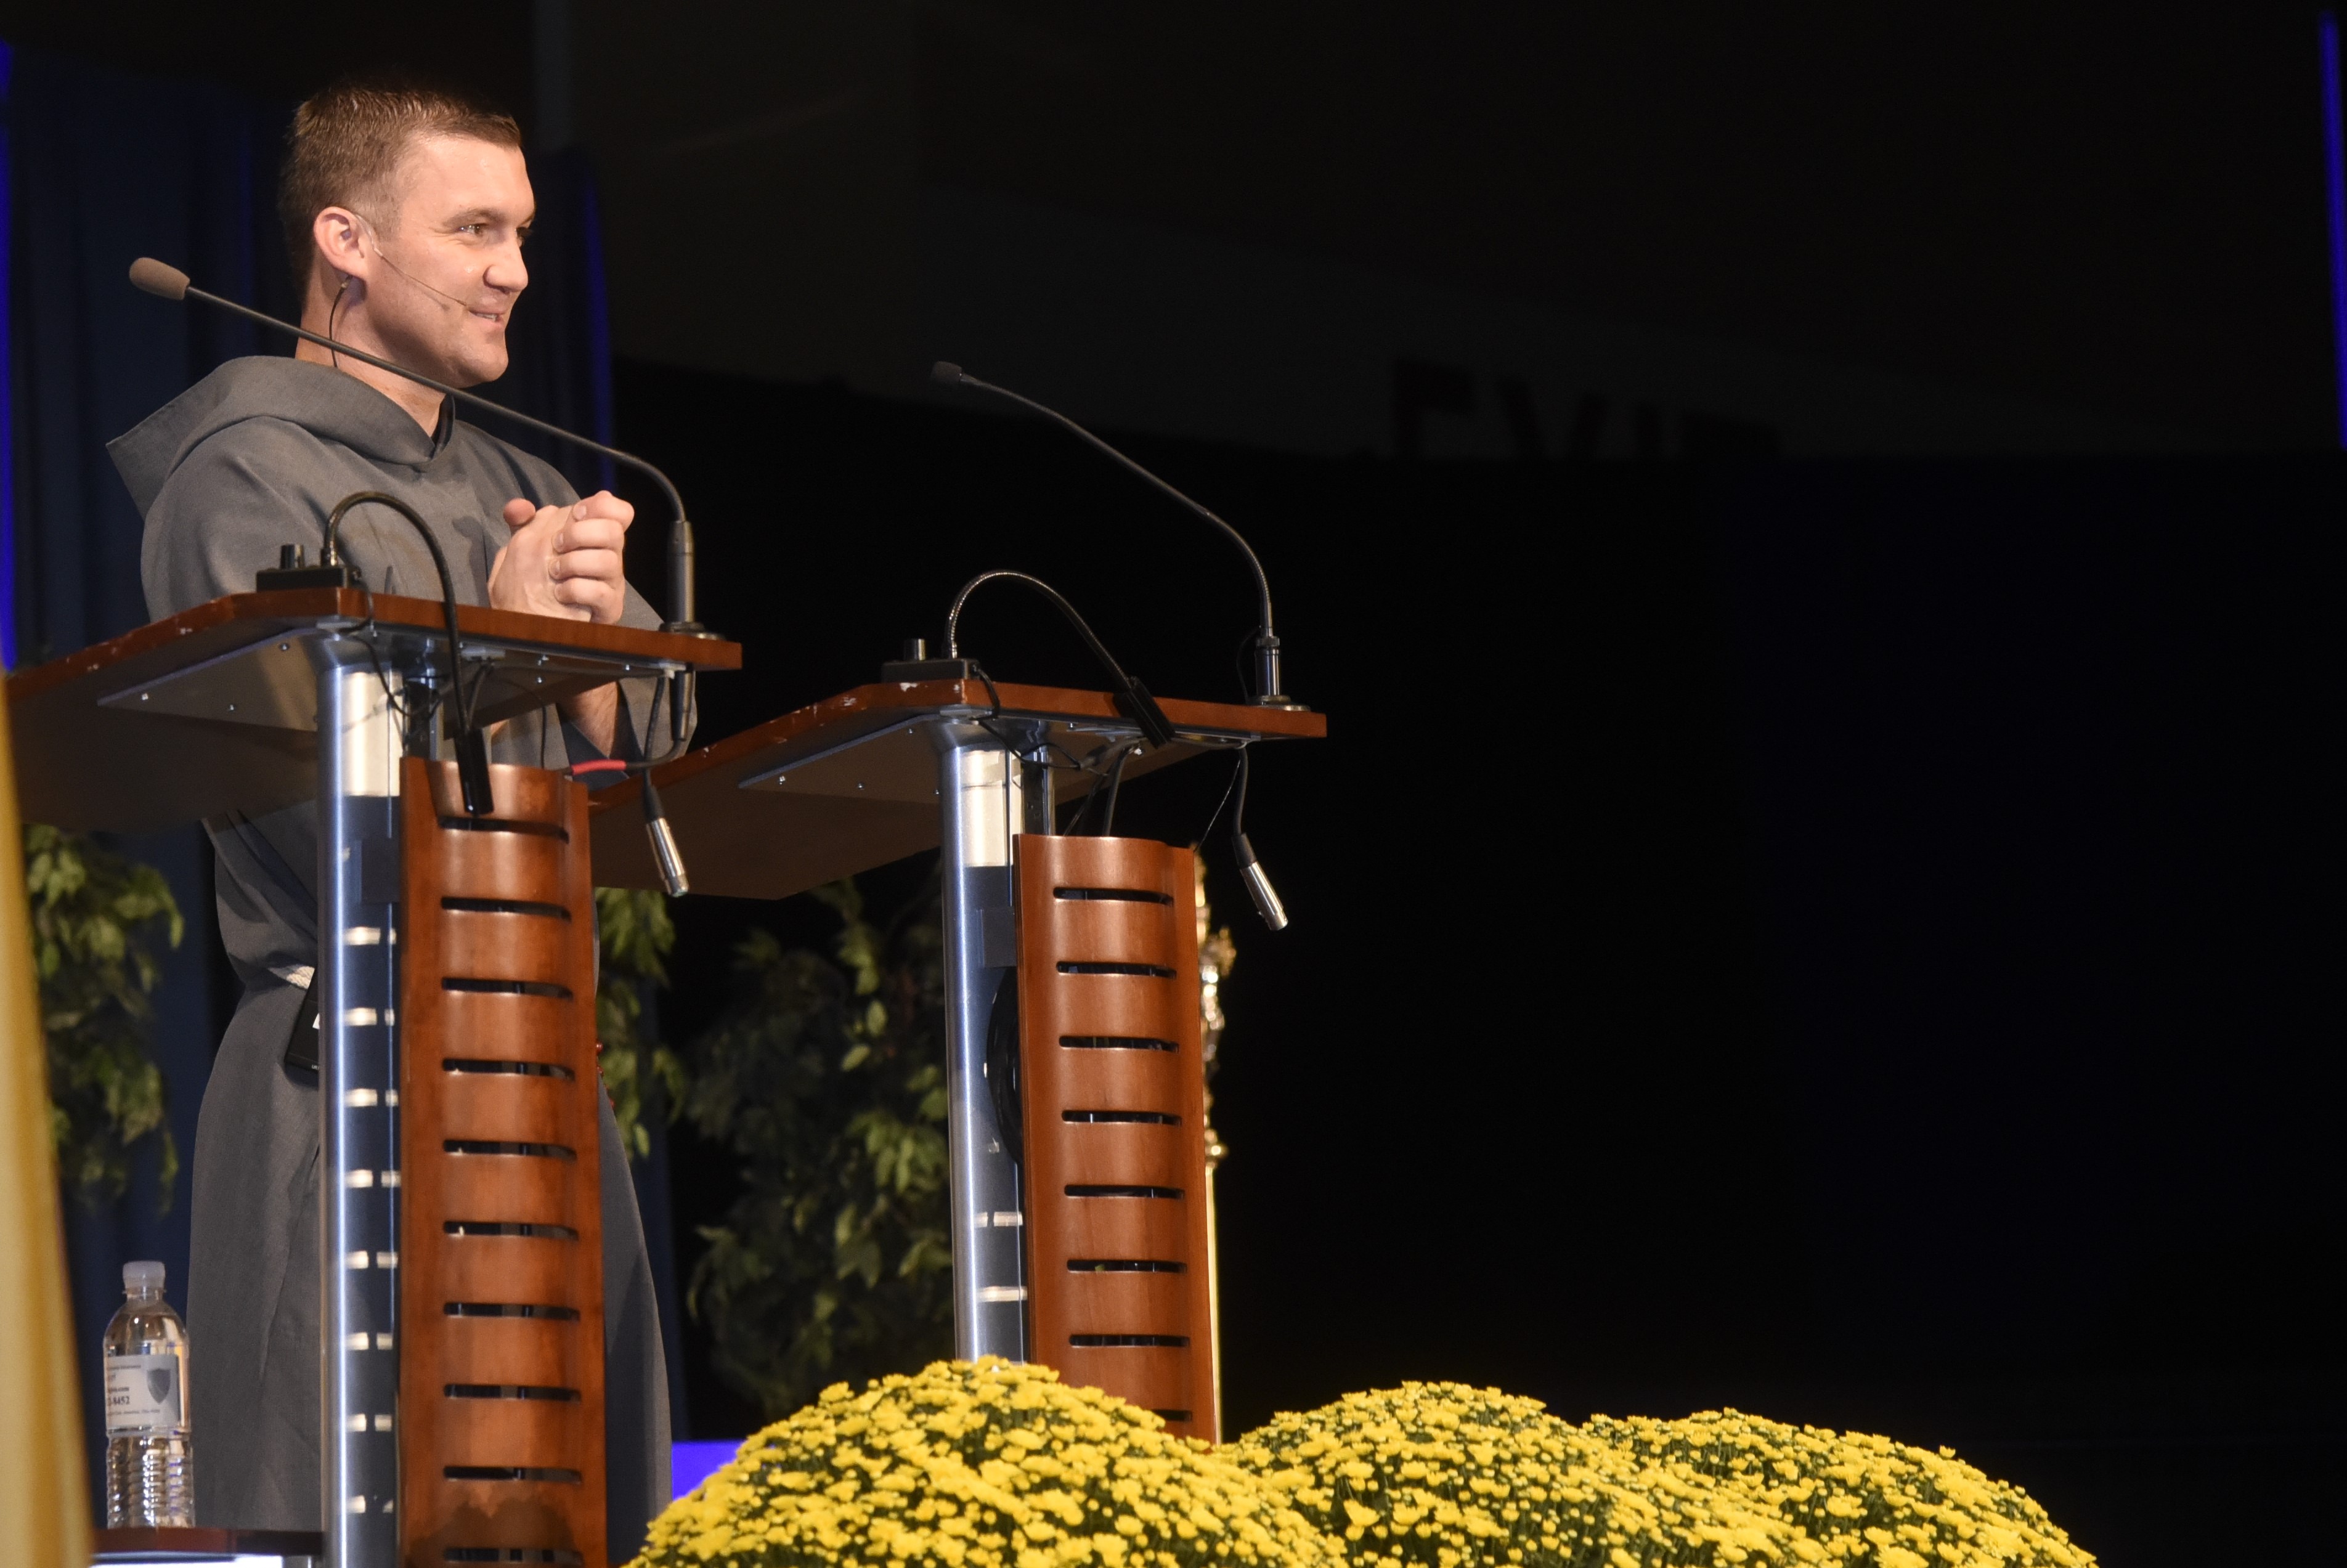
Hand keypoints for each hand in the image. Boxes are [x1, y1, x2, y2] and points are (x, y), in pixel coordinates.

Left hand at [488, 490, 633, 624]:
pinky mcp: (609, 607)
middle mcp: (606, 556)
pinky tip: (560, 594)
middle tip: (556, 545)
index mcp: (591, 537)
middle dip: (580, 533)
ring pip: (609, 560)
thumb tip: (519, 508)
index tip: (575, 515)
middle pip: (614, 530)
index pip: (615, 510)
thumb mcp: (522, 550)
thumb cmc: (533, 586)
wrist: (534, 626)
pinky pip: (601, 591)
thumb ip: (522, 524)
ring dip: (574, 563)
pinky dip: (576, 590)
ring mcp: (610, 582)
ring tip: (553, 573)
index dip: (598, 507)